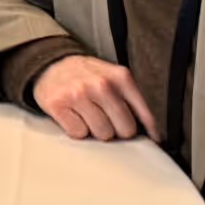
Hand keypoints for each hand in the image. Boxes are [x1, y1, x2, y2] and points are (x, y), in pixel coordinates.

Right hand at [31, 55, 155, 141]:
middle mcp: (101, 85)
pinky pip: (78, 133)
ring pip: (102, 134)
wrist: (51, 64)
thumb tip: (151, 132)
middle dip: (117, 129)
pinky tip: (74, 116)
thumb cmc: (85, 76)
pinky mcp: (59, 104)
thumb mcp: (112, 77)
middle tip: (106, 120)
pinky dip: (76, 129)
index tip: (154, 140)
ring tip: (88, 116)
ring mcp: (79, 94)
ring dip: (95, 130)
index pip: (143, 113)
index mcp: (120, 77)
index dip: (149, 130)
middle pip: (125, 129)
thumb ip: (130, 99)